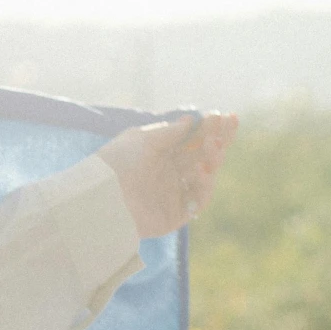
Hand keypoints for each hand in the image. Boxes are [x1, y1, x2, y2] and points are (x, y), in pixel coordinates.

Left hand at [95, 111, 239, 238]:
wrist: (100, 196)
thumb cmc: (116, 163)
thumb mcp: (141, 140)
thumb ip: (168, 132)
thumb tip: (190, 119)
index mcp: (159, 154)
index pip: (191, 139)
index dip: (208, 128)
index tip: (223, 115)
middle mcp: (169, 173)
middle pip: (202, 155)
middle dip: (218, 139)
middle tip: (230, 124)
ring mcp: (174, 193)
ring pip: (205, 175)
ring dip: (213, 158)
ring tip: (214, 144)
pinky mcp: (176, 214)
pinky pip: (198, 199)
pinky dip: (204, 185)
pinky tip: (202, 169)